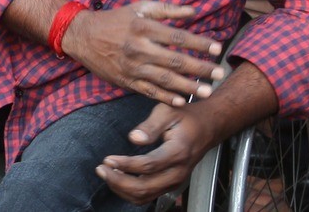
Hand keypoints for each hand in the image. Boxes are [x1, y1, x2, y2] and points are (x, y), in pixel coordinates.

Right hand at [62, 1, 224, 105]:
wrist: (82, 35)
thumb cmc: (115, 19)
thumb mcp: (139, 6)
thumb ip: (167, 9)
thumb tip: (193, 11)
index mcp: (143, 27)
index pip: (177, 36)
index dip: (199, 43)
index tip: (217, 48)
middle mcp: (139, 48)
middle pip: (175, 60)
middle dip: (200, 68)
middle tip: (219, 73)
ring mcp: (132, 66)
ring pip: (165, 79)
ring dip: (188, 86)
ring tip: (207, 91)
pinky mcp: (126, 80)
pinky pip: (149, 91)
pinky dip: (165, 97)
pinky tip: (181, 101)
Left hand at [96, 102, 217, 203]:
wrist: (207, 126)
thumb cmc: (185, 116)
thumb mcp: (168, 112)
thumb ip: (150, 126)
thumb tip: (133, 138)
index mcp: (178, 152)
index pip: (148, 166)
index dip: (125, 165)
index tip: (107, 159)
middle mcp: (178, 172)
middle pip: (145, 187)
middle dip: (119, 181)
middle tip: (101, 169)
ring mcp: (176, 180)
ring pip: (145, 196)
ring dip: (122, 189)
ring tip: (106, 173)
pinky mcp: (171, 183)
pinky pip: (149, 195)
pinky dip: (131, 191)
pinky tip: (118, 178)